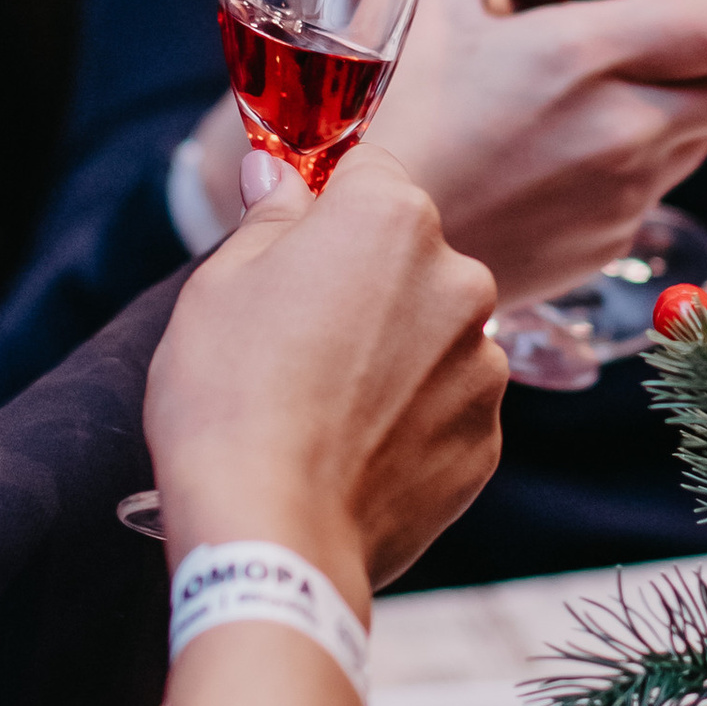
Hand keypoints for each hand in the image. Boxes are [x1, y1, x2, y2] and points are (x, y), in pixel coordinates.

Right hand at [144, 143, 507, 609]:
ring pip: (434, 336)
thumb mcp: (220, 285)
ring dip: (395, 356)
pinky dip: (411, 422)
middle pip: (410, 258)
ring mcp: (483, 365)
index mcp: (391, 219)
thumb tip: (277, 171)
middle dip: (365, 284)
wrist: (269, 534)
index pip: (367, 175)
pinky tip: (354, 452)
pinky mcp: (486, 440)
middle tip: (297, 342)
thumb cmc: (228, 398)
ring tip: (325, 410)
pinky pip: (447, 409)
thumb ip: (269, 217)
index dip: (324, 210)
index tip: (294, 250)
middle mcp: (459, 279)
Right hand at [346, 0, 706, 306]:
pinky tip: (611, 138)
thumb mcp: (421, 22)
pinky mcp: (610, 242)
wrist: (366, 258)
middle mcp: (622, 129)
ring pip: (704, 136)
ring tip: (688, 71)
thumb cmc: (384, 130)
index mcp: (579, 59)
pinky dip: (656, 152)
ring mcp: (623, 195)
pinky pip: (658, 184)